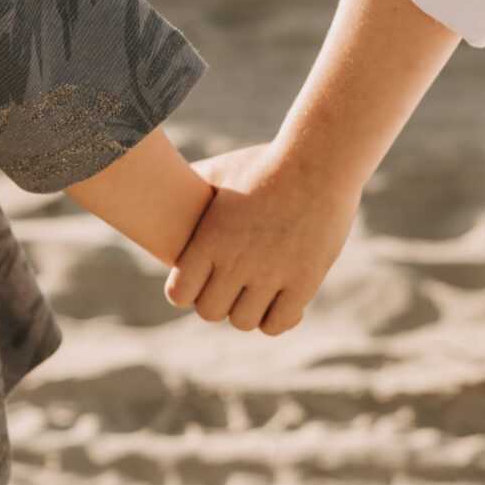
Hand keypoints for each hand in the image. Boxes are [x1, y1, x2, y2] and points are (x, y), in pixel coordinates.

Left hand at [166, 143, 356, 332]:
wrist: (318, 161)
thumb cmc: (266, 164)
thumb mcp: (220, 171)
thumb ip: (191, 185)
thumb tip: (165, 185)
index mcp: (209, 239)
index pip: (179, 294)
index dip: (188, 290)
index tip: (201, 278)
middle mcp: (236, 261)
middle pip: (210, 312)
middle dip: (218, 300)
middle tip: (231, 285)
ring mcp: (271, 274)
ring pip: (243, 322)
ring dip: (247, 310)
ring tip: (256, 291)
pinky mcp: (304, 282)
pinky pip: (278, 323)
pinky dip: (275, 318)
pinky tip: (280, 299)